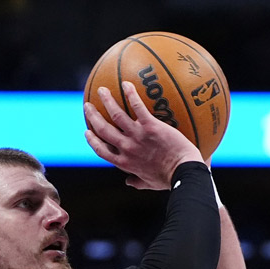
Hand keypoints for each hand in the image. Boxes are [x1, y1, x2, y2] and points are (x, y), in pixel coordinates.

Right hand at [84, 81, 203, 189]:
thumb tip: (129, 182)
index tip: (87, 132)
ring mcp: (137, 136)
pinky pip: (138, 107)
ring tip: (102, 90)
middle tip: (88, 106)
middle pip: (103, 129)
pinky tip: (127, 83)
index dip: (92, 140)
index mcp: (124, 162)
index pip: (102, 151)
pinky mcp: (150, 126)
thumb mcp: (149, 184)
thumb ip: (137, 182)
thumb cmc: (169, 179)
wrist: (183, 172)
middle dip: (93, 117)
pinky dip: (131, 94)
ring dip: (107, 101)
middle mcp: (126, 148)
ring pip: (116, 115)